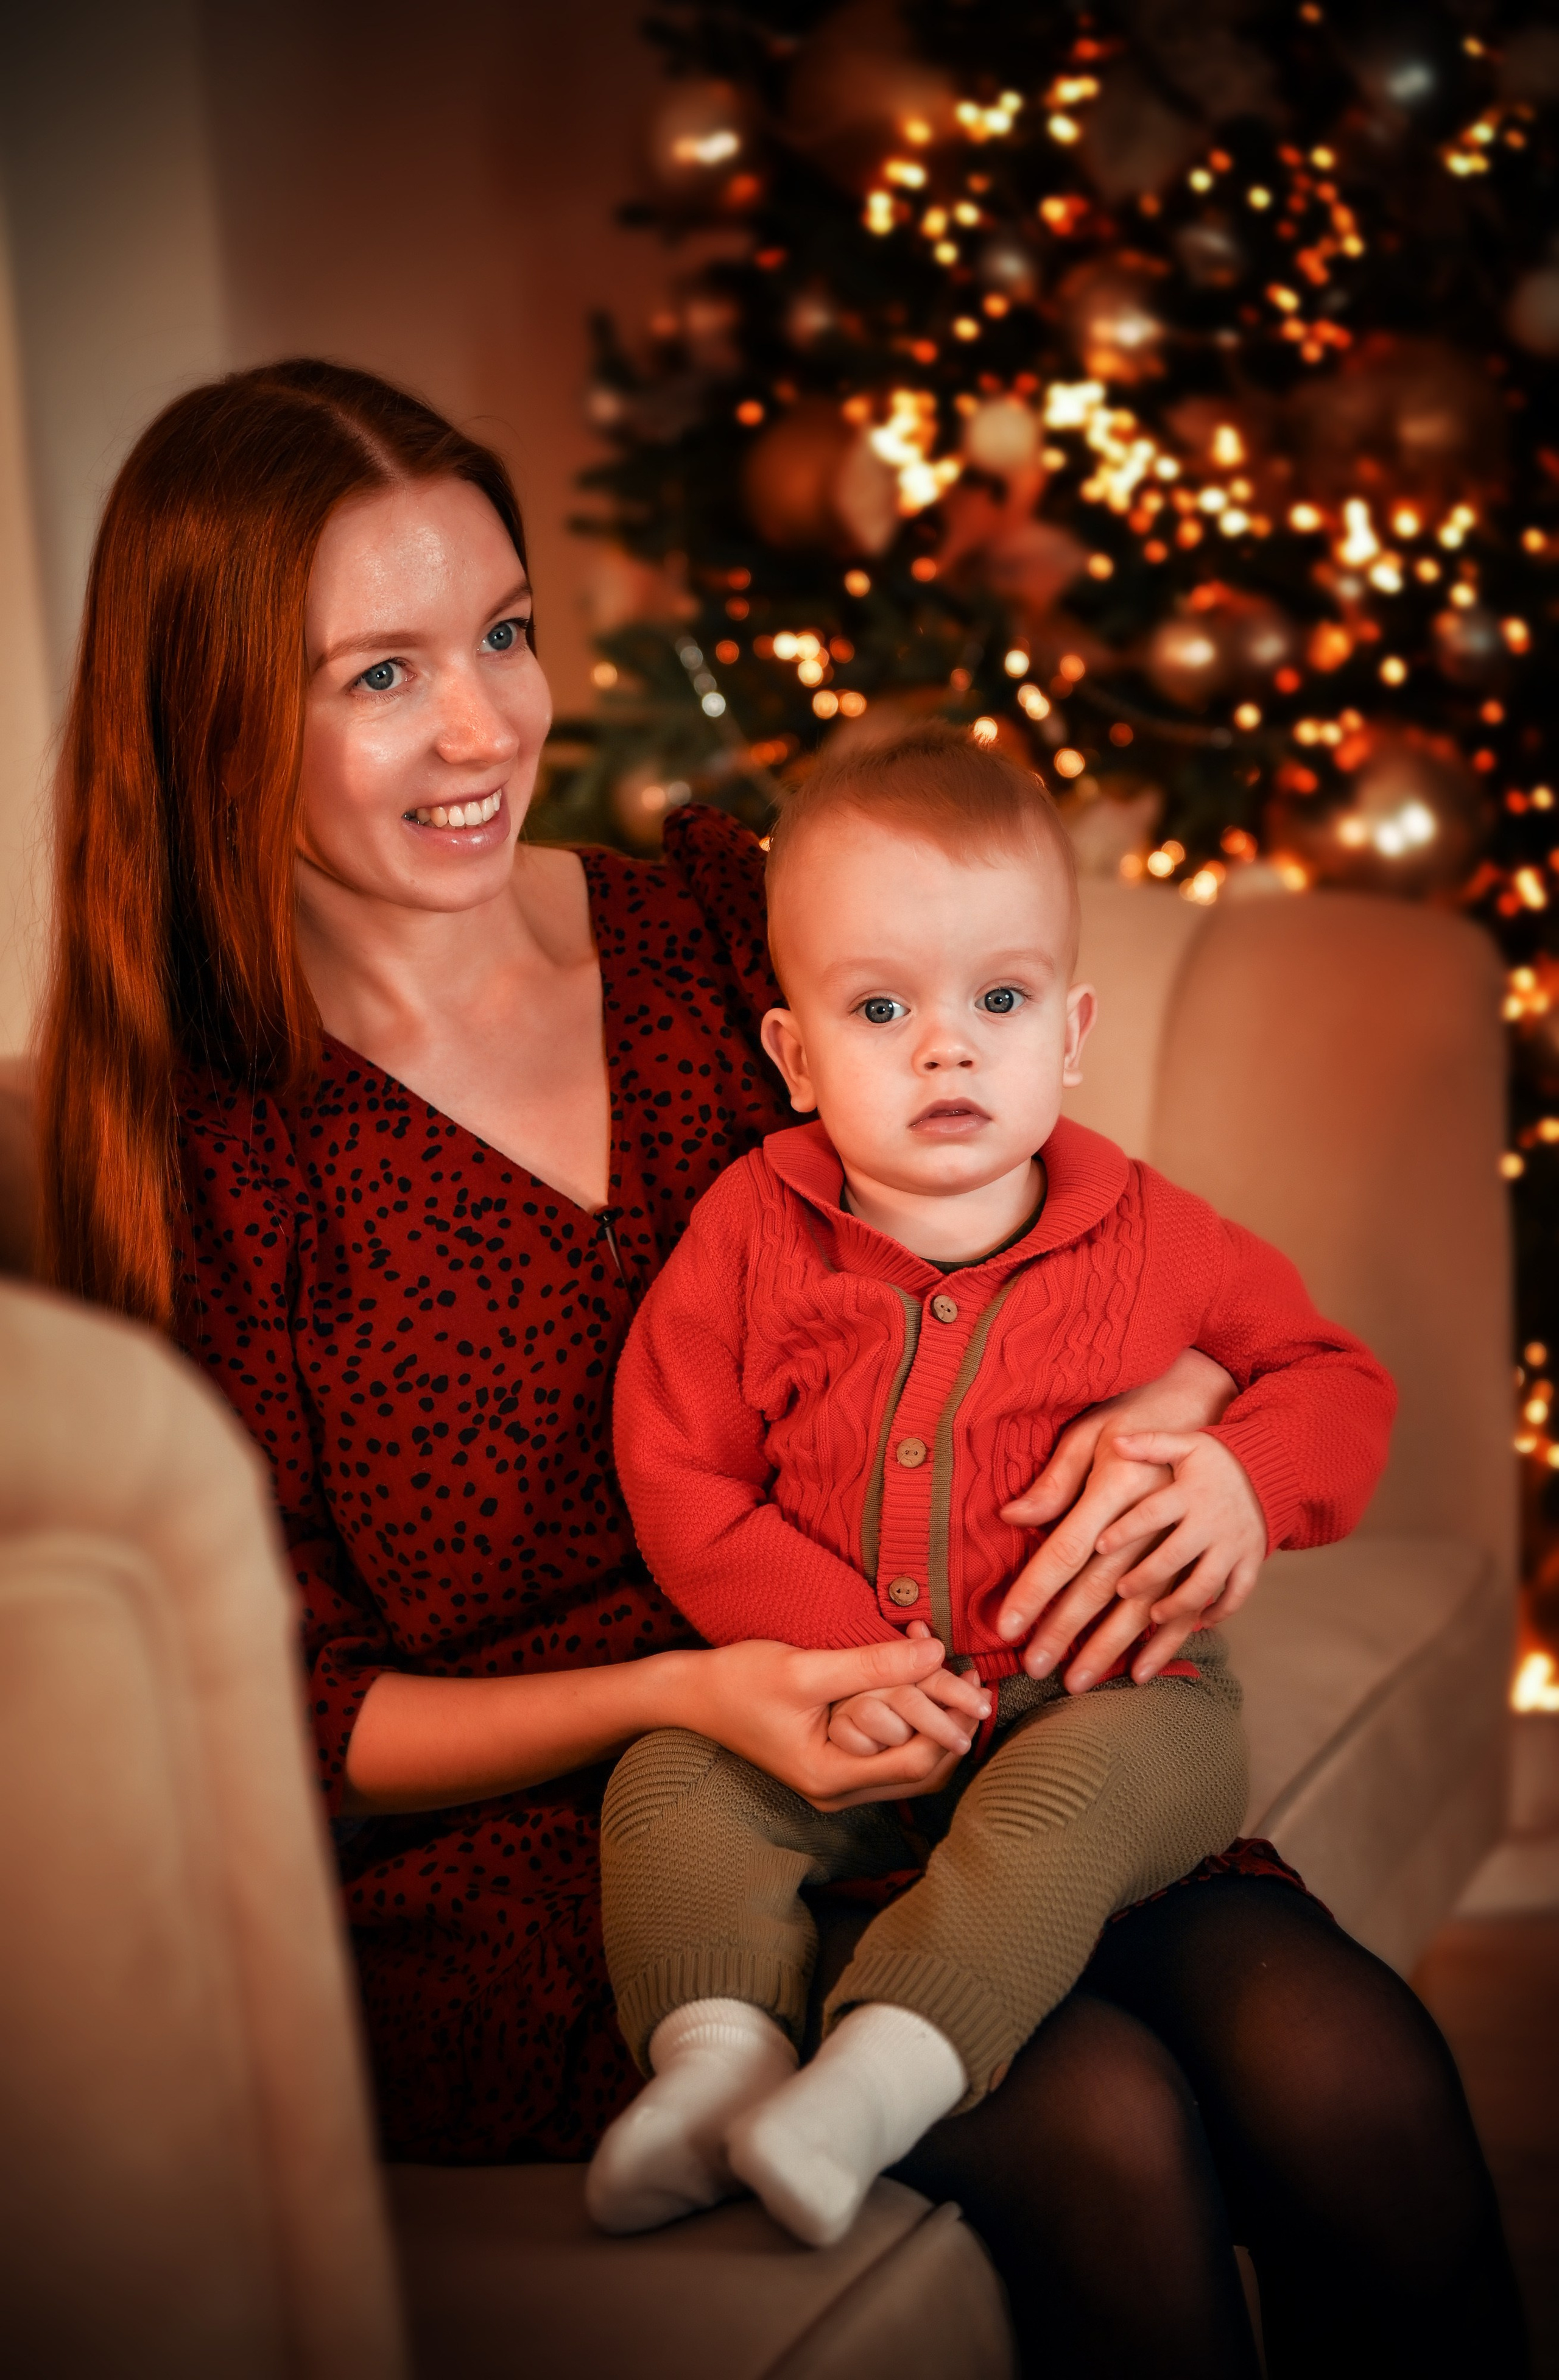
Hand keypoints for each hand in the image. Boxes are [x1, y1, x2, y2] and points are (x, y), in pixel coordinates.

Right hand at [673, 1633, 972, 1811]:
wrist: (691, 1695)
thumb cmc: (740, 1680)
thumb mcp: (806, 1668)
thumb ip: (872, 1664)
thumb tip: (937, 1652)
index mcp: (832, 1778)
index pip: (919, 1762)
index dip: (954, 1723)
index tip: (976, 1682)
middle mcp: (838, 1792)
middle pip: (922, 1772)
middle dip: (953, 1727)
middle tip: (977, 1682)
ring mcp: (834, 1782)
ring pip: (909, 1765)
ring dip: (936, 1724)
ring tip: (956, 1680)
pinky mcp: (831, 1764)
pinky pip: (888, 1752)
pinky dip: (910, 1723)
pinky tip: (918, 1685)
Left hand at [994, 1350, 1238, 1692]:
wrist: (1235, 1419)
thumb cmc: (1154, 1420)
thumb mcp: (1097, 1431)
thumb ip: (1058, 1476)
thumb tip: (1013, 1515)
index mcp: (1122, 1490)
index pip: (1067, 1550)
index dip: (1035, 1591)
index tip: (1007, 1628)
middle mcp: (1159, 1524)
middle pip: (1103, 1589)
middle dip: (1066, 1632)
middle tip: (1033, 1668)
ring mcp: (1204, 1544)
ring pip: (1147, 1609)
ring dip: (1112, 1648)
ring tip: (1080, 1681)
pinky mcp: (1233, 1558)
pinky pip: (1201, 1608)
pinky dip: (1172, 1641)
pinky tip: (1143, 1668)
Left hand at [1096, 1430, 1266, 1679]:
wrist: (1274, 1466)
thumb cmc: (1218, 1457)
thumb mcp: (1186, 1443)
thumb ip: (1152, 1443)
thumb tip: (1118, 1441)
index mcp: (1189, 1492)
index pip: (1152, 1513)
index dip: (1125, 1530)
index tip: (1098, 1545)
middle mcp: (1211, 1521)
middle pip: (1175, 1556)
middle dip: (1146, 1576)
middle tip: (1120, 1590)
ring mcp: (1233, 1544)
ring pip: (1205, 1583)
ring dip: (1179, 1604)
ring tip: (1153, 1616)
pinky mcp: (1250, 1560)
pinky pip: (1238, 1594)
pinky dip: (1220, 1612)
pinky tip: (1197, 1623)